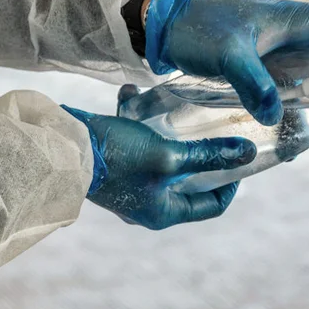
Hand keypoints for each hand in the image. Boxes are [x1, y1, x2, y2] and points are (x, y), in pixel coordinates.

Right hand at [62, 105, 255, 229]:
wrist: (61, 147)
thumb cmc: (119, 157)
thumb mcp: (170, 155)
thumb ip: (209, 155)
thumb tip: (247, 153)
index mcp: (164, 212)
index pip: (212, 205)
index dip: (231, 182)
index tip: (240, 156)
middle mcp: (148, 205)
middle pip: (190, 182)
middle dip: (203, 153)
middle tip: (215, 130)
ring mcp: (130, 186)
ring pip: (164, 159)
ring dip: (168, 131)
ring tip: (172, 107)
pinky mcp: (114, 167)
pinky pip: (136, 145)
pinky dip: (137, 121)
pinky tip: (130, 96)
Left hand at [144, 0, 308, 126]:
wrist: (170, 25)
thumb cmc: (200, 27)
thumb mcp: (226, 53)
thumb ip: (251, 81)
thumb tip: (273, 116)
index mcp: (303, 21)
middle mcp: (305, 37)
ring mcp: (290, 55)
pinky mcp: (274, 71)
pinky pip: (305, 94)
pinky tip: (297, 140)